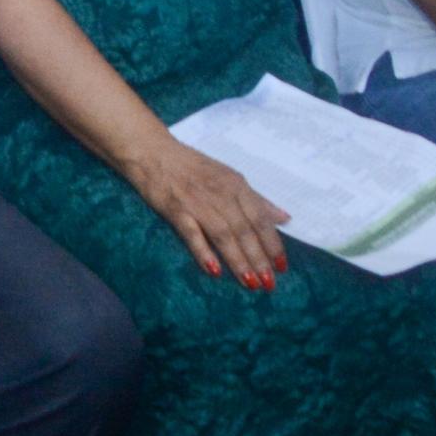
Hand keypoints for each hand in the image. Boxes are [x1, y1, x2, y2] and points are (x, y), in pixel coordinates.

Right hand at [134, 136, 287, 289]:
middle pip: (244, 230)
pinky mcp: (175, 209)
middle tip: (268, 284)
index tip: (283, 267)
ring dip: (238, 260)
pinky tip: (214, 270)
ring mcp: (197, 202)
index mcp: (236, 185)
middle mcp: (220, 194)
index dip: (272, 244)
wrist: (151, 151)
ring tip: (250, 282)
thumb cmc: (192, 165)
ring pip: (223, 235)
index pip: (260, 219)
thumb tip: (284, 217)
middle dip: (258, 258)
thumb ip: (255, 199)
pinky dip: (204, 251)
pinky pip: (192, 233)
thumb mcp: (228, 176)